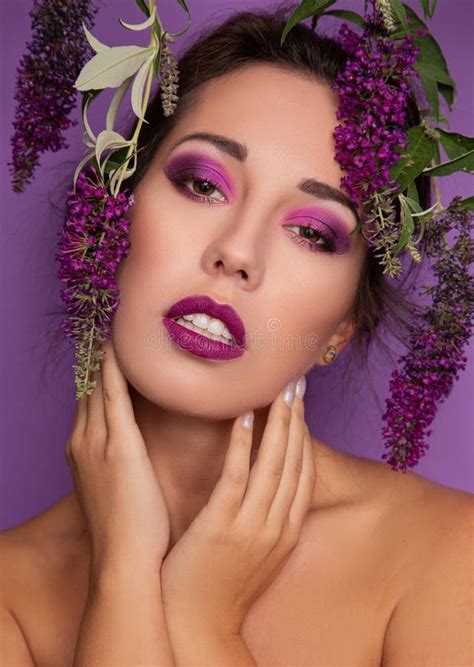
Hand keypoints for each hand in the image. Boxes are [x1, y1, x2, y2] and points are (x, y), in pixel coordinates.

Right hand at [65, 338, 169, 569]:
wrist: (123, 560)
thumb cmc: (128, 530)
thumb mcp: (115, 489)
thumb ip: (119, 463)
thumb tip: (132, 448)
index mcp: (81, 452)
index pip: (88, 402)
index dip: (95, 374)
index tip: (105, 349)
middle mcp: (82, 441)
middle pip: (88, 388)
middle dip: (96, 359)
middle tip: (106, 326)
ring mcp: (97, 442)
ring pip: (98, 387)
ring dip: (104, 357)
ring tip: (113, 328)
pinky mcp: (119, 446)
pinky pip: (114, 396)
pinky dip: (115, 370)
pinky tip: (119, 348)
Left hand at [160, 379, 315, 636]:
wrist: (197, 625)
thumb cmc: (222, 584)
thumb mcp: (259, 554)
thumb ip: (269, 519)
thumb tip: (269, 484)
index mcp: (287, 531)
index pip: (305, 473)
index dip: (306, 434)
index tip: (301, 404)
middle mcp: (277, 526)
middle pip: (295, 462)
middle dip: (297, 418)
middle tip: (296, 381)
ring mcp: (251, 526)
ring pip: (273, 464)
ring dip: (279, 422)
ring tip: (278, 388)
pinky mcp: (221, 525)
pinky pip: (237, 476)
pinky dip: (244, 443)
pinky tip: (243, 415)